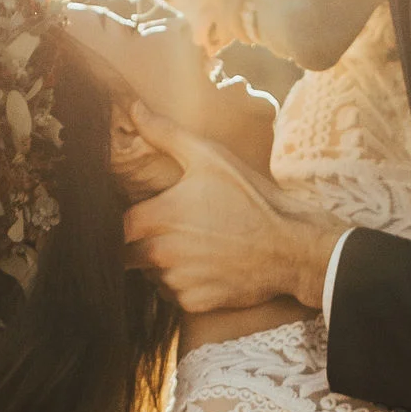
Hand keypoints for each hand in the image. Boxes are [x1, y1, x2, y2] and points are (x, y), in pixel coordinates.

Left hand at [121, 108, 335, 312]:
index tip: (151, 216)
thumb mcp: (210, 157)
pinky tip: (207, 268)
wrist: (290, 247)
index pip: (120, 226)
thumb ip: (166, 134)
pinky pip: (174, 295)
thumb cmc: (250, 198)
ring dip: (163, 266)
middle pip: (130, 254)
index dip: (133, 221)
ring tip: (195, 249)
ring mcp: (177, 281)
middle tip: (176, 233)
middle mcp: (162, 253)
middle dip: (144, 245)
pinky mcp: (193, 302)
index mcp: (159, 217)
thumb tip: (133, 109)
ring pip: (152, 276)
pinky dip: (184, 285)